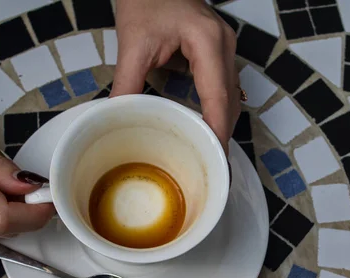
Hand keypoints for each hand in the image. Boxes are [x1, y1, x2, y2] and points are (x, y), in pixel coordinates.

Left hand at [111, 0, 240, 153]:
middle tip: (211, 163)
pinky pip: (225, 86)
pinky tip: (206, 124)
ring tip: (209, 149)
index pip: (218, 96)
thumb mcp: (133, 44)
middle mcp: (225, 45)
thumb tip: (118, 118)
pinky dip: (217, 108)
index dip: (218, 130)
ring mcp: (226, 46)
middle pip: (231, 100)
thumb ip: (127, 84)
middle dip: (222, 133)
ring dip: (221, 122)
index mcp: (207, 42)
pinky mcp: (220, 50)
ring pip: (232, 95)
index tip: (216, 157)